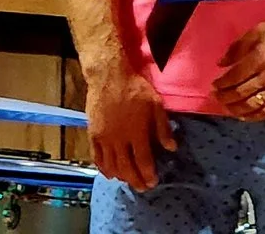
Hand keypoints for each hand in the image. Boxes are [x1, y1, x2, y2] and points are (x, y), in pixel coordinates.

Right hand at [84, 67, 176, 191]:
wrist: (109, 76)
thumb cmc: (136, 89)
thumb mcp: (156, 104)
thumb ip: (163, 128)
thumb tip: (172, 148)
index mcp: (137, 132)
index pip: (143, 160)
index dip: (148, 174)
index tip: (153, 182)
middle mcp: (119, 139)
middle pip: (127, 167)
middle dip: (136, 180)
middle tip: (143, 188)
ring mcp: (104, 138)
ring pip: (111, 165)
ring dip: (121, 177)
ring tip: (129, 181)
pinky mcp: (93, 134)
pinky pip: (96, 157)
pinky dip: (103, 168)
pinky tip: (110, 174)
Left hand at [212, 13, 264, 120]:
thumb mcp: (257, 31)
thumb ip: (237, 48)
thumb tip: (220, 64)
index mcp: (260, 57)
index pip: (235, 77)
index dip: (222, 84)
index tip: (214, 86)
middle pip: (241, 93)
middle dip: (225, 97)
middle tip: (217, 97)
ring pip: (253, 105)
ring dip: (236, 109)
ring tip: (227, 108)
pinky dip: (254, 116)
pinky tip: (244, 116)